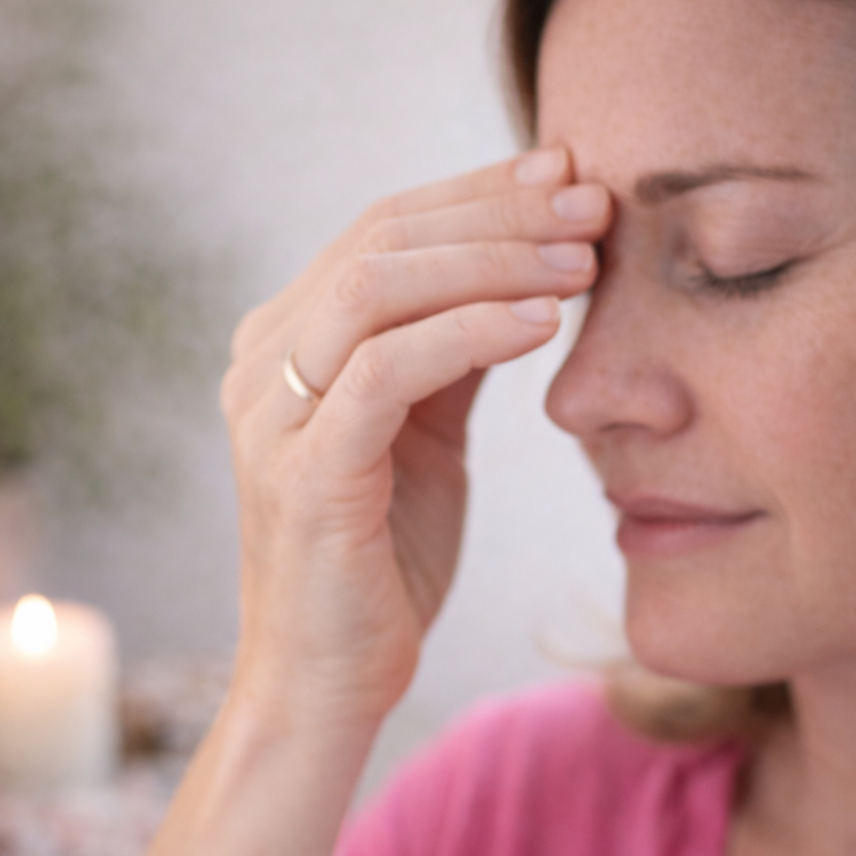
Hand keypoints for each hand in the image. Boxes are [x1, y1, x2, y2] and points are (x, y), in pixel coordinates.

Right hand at [222, 146, 610, 734]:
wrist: (330, 682)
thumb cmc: (382, 562)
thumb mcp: (426, 437)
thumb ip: (451, 354)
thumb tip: (523, 271)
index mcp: (286, 343)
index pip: (383, 230)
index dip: (478, 192)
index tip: (567, 173)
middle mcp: (263, 363)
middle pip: (381, 237)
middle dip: (497, 210)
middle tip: (593, 201)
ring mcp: (272, 414)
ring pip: (377, 284)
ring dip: (492, 260)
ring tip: (584, 260)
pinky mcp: (303, 471)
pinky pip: (389, 368)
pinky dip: (472, 331)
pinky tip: (545, 323)